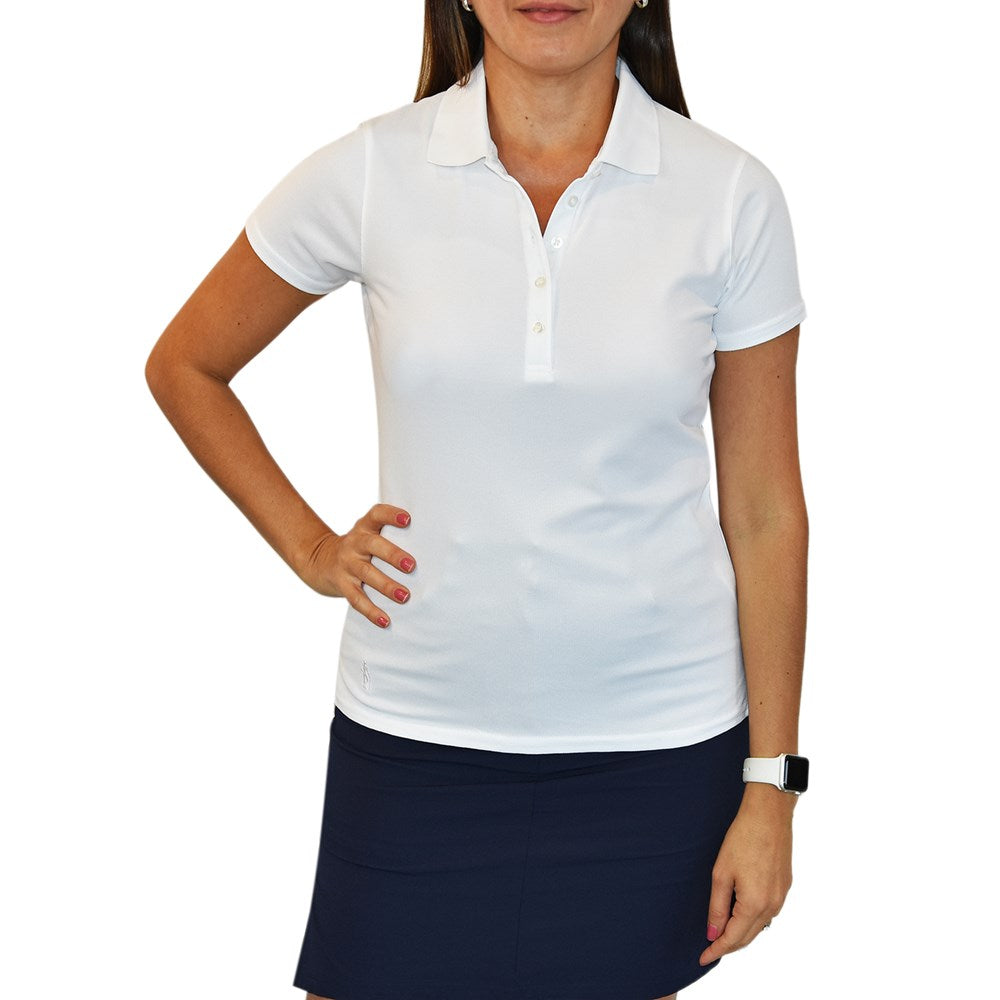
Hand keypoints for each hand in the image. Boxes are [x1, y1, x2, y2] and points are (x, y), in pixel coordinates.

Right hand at [297, 503, 416, 628]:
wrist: (322, 560)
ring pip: (367, 574)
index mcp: (365, 527)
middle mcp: (355, 543)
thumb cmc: (361, 546)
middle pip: (373, 546)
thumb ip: (391, 534)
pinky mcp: (342, 584)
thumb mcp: (369, 533)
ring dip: (387, 586)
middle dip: (393, 555)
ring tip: (405, 596)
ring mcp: (347, 564)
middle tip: (411, 566)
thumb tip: (432, 546)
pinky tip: (386, 621)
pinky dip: (371, 611)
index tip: (408, 519)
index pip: (376, 514)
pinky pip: (357, 599)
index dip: (391, 514)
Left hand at [699, 785, 793, 965]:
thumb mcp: (721, 873)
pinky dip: (752, 920)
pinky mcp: (784, 887)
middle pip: (747, 937)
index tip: (703, 958)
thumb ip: (717, 907)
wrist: (769, 815)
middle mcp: (772, 906)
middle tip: (709, 949)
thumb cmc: (743, 839)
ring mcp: (781, 897)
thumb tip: (713, 932)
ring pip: (759, 926)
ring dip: (741, 933)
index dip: (716, 949)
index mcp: (755, 904)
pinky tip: (741, 915)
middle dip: (728, 945)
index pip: (733, 938)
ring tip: (722, 934)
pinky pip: (767, 913)